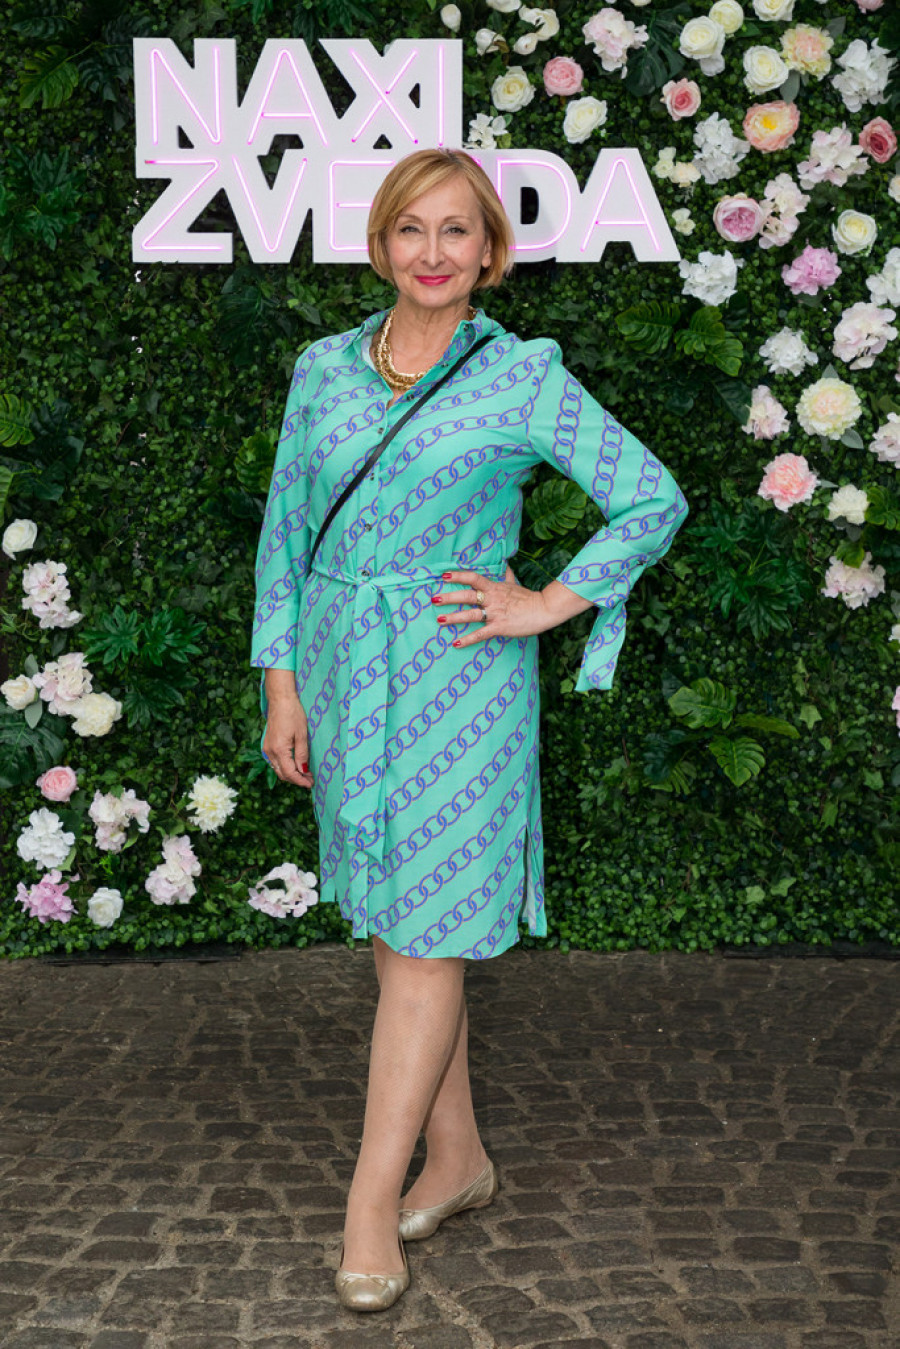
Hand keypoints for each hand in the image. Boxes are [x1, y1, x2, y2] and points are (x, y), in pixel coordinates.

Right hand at [263, 694, 313, 788]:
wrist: (280, 700)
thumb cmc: (293, 714)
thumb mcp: (301, 735)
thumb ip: (302, 755)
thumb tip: (304, 771)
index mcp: (279, 750)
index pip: (289, 773)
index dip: (300, 781)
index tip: (310, 784)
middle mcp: (270, 752)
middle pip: (282, 774)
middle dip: (296, 779)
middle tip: (310, 779)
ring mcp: (266, 749)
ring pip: (278, 769)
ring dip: (290, 774)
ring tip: (305, 773)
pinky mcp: (267, 745)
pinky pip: (275, 762)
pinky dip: (285, 767)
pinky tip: (295, 764)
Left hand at [432, 566, 558, 648]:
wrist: (543, 610)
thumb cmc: (528, 598)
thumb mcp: (515, 584)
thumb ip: (507, 575)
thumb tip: (506, 564)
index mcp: (494, 587)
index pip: (473, 578)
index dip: (458, 576)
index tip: (444, 576)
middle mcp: (492, 599)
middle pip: (467, 596)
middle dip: (449, 597)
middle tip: (434, 599)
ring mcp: (495, 613)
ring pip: (471, 615)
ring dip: (454, 617)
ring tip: (439, 620)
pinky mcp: (499, 627)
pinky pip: (481, 634)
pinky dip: (468, 639)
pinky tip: (456, 643)